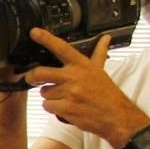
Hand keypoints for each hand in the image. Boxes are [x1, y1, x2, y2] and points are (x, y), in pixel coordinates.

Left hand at [24, 30, 149, 144]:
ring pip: (44, 93)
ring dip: (50, 97)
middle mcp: (75, 77)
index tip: (34, 32)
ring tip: (66, 98)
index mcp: (83, 65)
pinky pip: (47, 106)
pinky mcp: (66, 107)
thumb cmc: (107, 94)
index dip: (46, 39)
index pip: (62, 48)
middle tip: (32, 78)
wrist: (117, 116)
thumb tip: (105, 38)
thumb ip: (99, 54)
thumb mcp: (102, 71)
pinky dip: (53, 108)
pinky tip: (66, 108)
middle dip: (32, 77)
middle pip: (40, 72)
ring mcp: (70, 92)